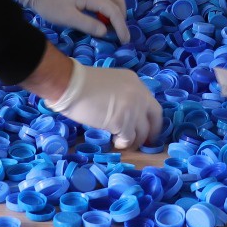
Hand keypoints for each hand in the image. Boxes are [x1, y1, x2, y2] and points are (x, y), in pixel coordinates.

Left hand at [19, 0, 129, 41]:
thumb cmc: (51, 4)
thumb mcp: (67, 18)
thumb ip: (88, 25)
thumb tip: (105, 32)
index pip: (114, 11)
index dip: (121, 27)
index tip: (124, 41)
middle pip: (118, 2)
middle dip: (122, 19)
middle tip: (119, 35)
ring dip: (117, 13)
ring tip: (112, 29)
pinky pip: (106, 0)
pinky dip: (110, 10)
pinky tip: (102, 21)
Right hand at [46, 61, 162, 149]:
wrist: (71, 85)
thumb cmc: (82, 84)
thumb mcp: (111, 84)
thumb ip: (123, 96)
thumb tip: (125, 114)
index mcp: (136, 82)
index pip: (152, 104)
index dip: (151, 119)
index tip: (147, 129)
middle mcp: (139, 95)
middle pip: (154, 119)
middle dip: (151, 133)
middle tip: (143, 143)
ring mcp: (133, 109)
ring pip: (141, 133)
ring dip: (132, 141)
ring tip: (120, 142)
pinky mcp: (122, 122)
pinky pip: (128, 139)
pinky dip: (122, 143)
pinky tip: (114, 142)